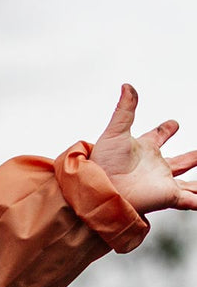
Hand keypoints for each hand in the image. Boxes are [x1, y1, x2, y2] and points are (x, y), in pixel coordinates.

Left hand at [90, 84, 196, 214]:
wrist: (98, 188)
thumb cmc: (101, 163)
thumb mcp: (115, 132)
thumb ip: (125, 110)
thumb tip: (127, 87)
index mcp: (144, 149)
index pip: (158, 136)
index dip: (166, 129)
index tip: (173, 124)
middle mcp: (154, 167)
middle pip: (178, 162)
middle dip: (190, 158)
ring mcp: (161, 182)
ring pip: (188, 184)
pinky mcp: (166, 196)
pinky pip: (188, 200)